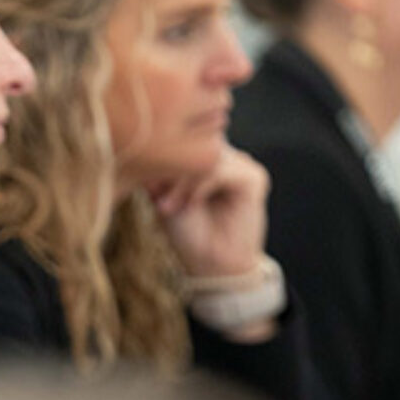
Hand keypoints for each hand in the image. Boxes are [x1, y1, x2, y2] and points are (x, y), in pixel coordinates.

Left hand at [146, 144, 269, 279]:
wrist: (210, 264)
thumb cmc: (187, 233)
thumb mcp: (163, 194)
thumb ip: (162, 165)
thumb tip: (150, 139)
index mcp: (205, 157)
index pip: (183, 134)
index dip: (163, 154)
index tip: (145, 185)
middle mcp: (226, 157)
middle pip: (195, 139)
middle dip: (171, 167)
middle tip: (156, 197)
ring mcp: (241, 165)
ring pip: (207, 153)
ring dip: (183, 179)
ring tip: (169, 206)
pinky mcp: (254, 178)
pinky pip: (222, 168)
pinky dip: (200, 185)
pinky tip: (191, 204)